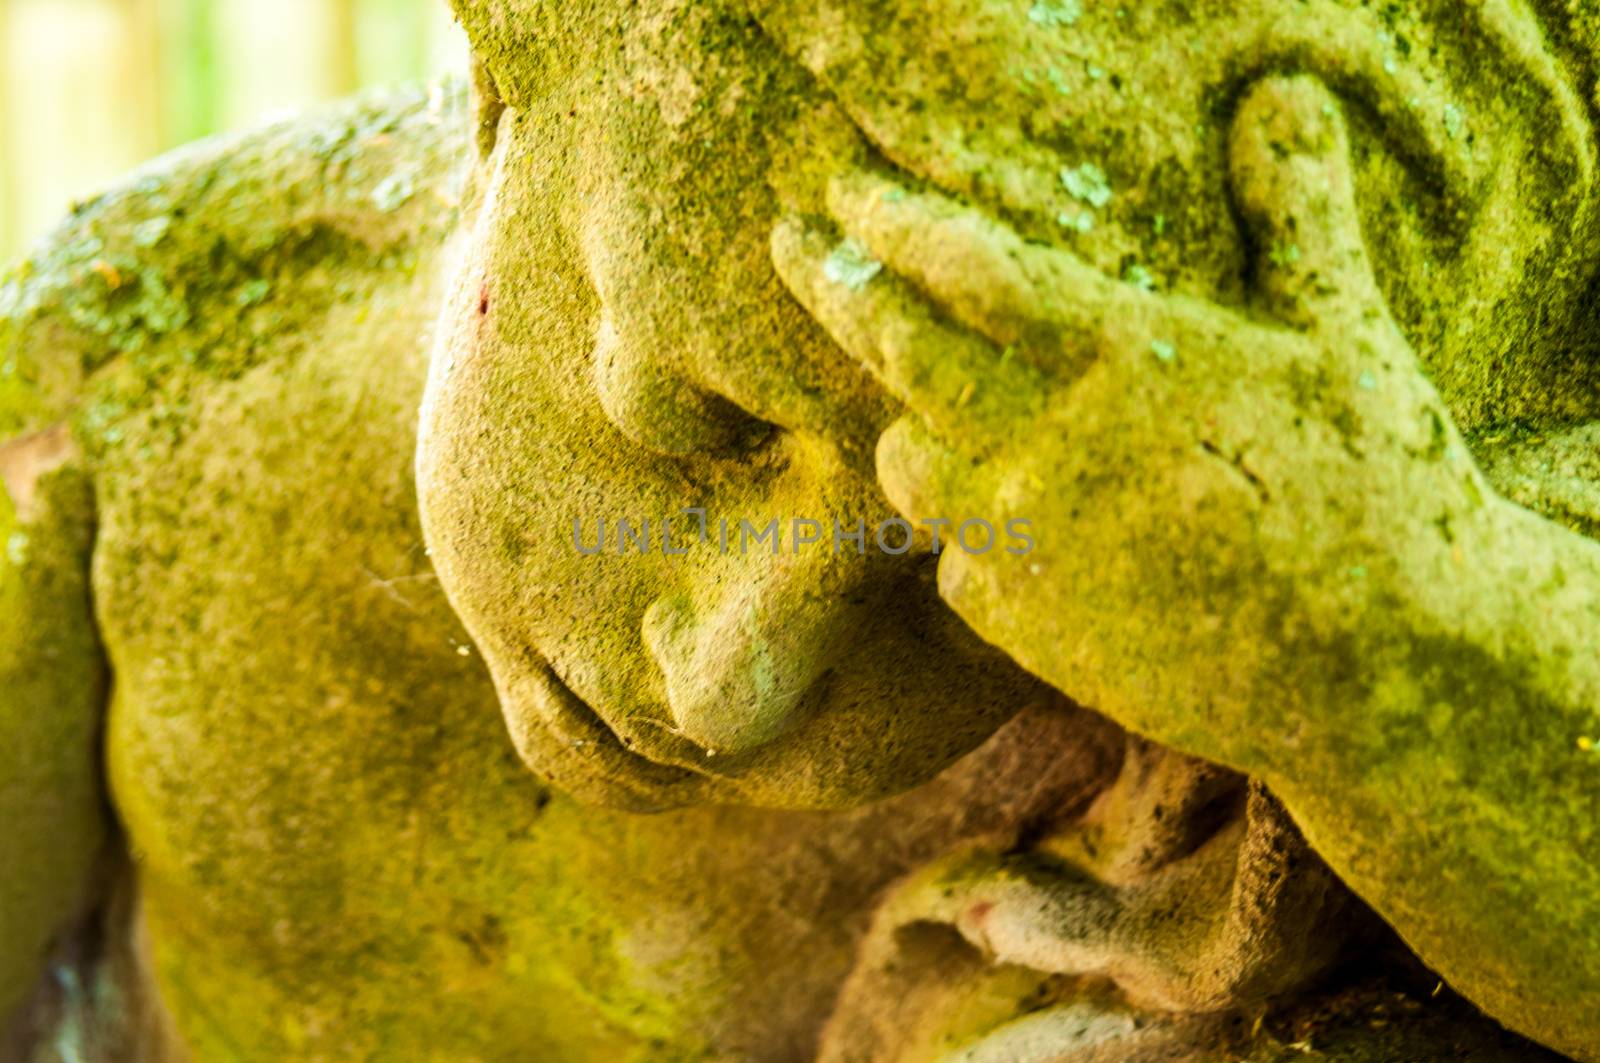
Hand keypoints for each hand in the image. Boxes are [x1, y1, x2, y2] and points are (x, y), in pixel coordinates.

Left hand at [773, 75, 1490, 773]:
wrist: (1384, 669)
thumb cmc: (1381, 491)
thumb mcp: (1348, 338)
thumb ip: (1297, 214)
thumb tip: (1283, 95)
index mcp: (1128, 360)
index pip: (974, 269)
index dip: (897, 223)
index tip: (845, 193)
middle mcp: (1056, 444)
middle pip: (902, 351)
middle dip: (835, 288)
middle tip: (791, 246)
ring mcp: (1033, 541)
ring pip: (908, 466)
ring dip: (901, 426)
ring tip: (906, 407)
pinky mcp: (1028, 627)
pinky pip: (954, 564)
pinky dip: (963, 535)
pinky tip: (995, 528)